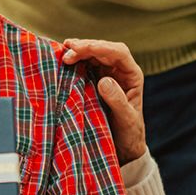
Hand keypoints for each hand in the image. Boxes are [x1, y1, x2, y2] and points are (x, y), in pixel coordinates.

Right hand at [59, 38, 147, 163]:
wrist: (124, 147)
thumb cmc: (129, 133)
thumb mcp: (126, 120)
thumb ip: (117, 100)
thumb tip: (104, 80)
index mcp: (132, 75)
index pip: (118, 53)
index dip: (99, 47)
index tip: (79, 50)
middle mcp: (121, 71)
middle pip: (104, 49)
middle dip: (86, 47)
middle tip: (66, 51)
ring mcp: (108, 74)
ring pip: (94, 55)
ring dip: (79, 51)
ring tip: (62, 52)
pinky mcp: (96, 80)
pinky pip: (86, 65)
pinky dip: (75, 61)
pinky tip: (64, 60)